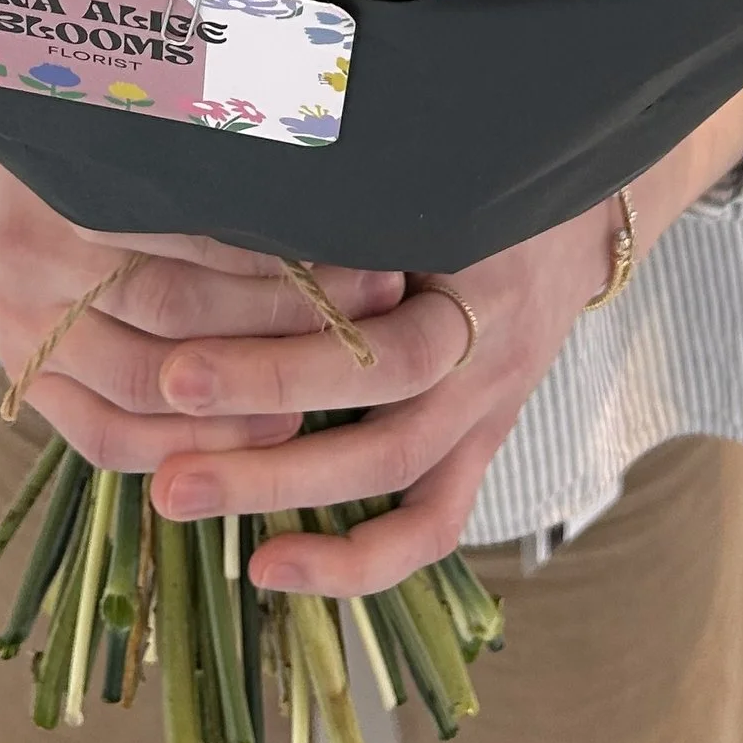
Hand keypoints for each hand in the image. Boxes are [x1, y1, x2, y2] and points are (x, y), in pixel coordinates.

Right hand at [0, 142, 406, 474]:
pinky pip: (105, 438)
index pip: (195, 231)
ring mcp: (24, 331)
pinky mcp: (24, 385)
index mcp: (69, 184)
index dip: (285, 252)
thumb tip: (324, 189)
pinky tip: (257, 435)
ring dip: (243, 398)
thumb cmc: (77, 161)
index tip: (365, 256)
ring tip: (324, 391)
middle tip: (369, 317)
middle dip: (283, 321)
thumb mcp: (125, 133)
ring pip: (146, 383)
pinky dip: (185, 447)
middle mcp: (38, 259)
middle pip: (177, 307)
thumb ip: (200, 163)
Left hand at [146, 74, 742, 595]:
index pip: (377, 338)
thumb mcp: (421, 171)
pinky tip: (271, 570)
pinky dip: (358, 561)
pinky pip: (432, 523)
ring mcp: (490, 403)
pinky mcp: (483, 443)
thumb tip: (212, 205)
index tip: (174, 368)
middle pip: (381, 412)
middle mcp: (487, 347)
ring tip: (177, 497)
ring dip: (285, 492)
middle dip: (262, 430)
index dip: (277, 363)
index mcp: (472, 269)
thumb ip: (340, 199)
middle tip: (162, 447)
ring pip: (399, 475)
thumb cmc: (477, 175)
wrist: (580, 216)